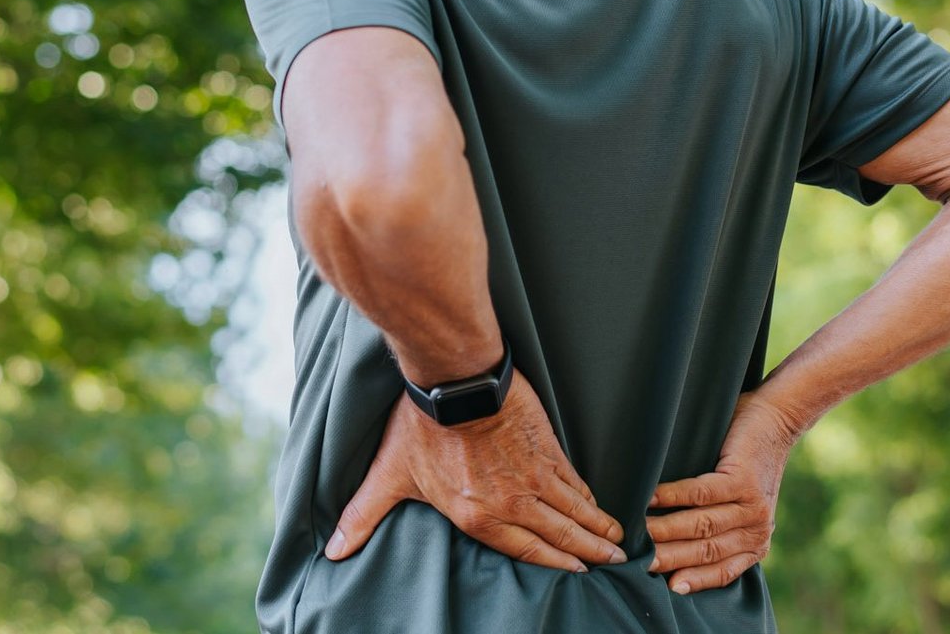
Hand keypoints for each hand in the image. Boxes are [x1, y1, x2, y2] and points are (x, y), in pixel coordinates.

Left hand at [324, 367, 626, 572]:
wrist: (455, 378)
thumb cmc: (420, 426)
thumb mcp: (389, 475)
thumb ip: (364, 515)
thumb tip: (333, 551)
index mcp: (477, 517)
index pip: (526, 550)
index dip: (555, 563)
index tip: (577, 571)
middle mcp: (511, 503)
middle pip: (559, 534)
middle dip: (588, 550)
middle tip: (614, 560)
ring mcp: (533, 475)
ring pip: (573, 509)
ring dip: (596, 526)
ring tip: (616, 538)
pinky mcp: (546, 446)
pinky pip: (573, 479)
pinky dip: (588, 493)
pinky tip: (597, 500)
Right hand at [646, 389, 801, 593]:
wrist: (776, 421)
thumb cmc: (748, 463)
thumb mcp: (741, 506)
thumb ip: (719, 528)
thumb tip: (671, 545)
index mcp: (755, 542)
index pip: (722, 570)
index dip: (694, 580)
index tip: (668, 588)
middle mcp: (757, 529)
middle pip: (706, 551)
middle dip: (671, 559)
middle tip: (640, 564)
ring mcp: (752, 506)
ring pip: (701, 525)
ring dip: (666, 531)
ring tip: (639, 533)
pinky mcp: (742, 479)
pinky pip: (700, 493)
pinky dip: (671, 496)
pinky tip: (650, 497)